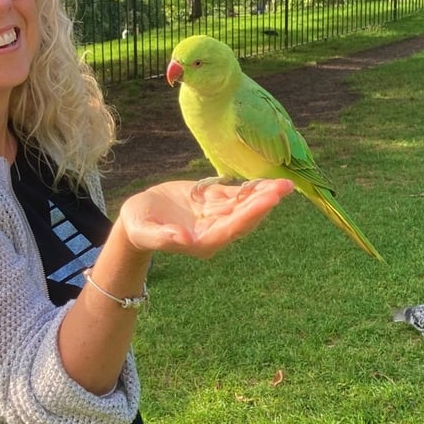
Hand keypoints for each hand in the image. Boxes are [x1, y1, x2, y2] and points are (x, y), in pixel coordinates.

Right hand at [118, 179, 293, 258]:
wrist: (139, 216)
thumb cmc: (139, 226)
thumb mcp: (144, 230)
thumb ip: (163, 238)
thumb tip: (184, 240)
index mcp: (201, 242)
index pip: (230, 229)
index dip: (249, 214)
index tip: (267, 201)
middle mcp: (214, 232)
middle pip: (244, 218)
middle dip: (263, 203)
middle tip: (283, 188)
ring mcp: (216, 216)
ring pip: (244, 205)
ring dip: (263, 195)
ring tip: (284, 184)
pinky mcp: (214, 202)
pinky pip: (237, 195)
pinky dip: (252, 188)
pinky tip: (269, 181)